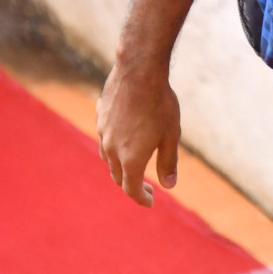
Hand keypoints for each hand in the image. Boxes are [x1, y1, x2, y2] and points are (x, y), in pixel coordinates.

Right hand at [96, 59, 180, 207]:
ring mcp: (103, 133)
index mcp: (130, 159)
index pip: (131, 189)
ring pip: (109, 158)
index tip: (150, 202)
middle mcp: (112, 150)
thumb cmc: (160, 103)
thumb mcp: (171, 134)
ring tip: (135, 163)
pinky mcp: (100, 117)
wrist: (138, 71)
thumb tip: (169, 185)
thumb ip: (168, 161)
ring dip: (121, 166)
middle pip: (118, 176)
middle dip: (131, 184)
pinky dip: (115, 145)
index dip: (141, 199)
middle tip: (146, 186)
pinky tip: (125, 136)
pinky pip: (105, 137)